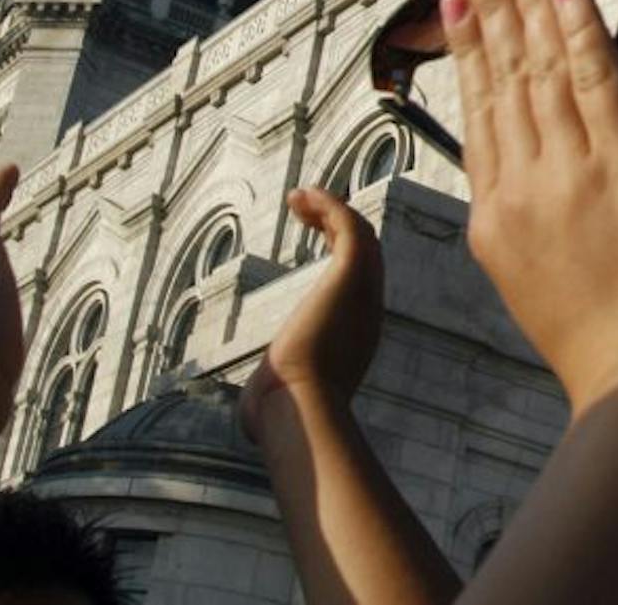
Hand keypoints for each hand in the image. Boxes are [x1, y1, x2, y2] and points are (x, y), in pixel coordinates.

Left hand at [240, 188, 383, 445]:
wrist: (297, 409)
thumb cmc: (282, 415)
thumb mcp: (282, 400)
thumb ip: (273, 399)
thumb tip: (250, 422)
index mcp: (357, 335)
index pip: (360, 282)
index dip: (341, 255)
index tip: (313, 239)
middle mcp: (367, 309)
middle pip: (367, 251)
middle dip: (339, 225)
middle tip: (308, 210)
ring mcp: (363, 291)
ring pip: (361, 232)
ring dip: (331, 209)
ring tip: (298, 197)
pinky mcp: (350, 273)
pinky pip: (348, 224)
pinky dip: (328, 205)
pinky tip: (301, 196)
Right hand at [445, 0, 617, 410]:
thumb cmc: (610, 342)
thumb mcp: (539, 278)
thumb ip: (531, 218)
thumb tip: (535, 175)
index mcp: (497, 216)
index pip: (480, 117)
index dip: (469, 55)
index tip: (454, 8)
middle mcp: (523, 184)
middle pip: (502, 80)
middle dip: (487, 12)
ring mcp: (570, 169)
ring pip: (540, 69)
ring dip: (525, 4)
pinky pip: (593, 76)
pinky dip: (577, 26)